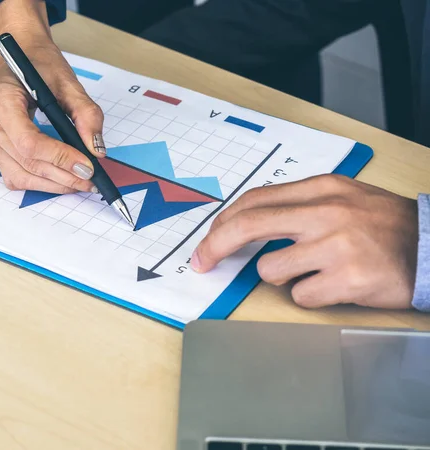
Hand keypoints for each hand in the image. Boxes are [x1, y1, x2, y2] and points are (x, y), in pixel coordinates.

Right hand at [0, 0, 105, 193]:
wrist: (22, 56)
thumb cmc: (41, 65)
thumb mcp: (69, 83)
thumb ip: (86, 115)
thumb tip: (96, 151)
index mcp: (1, 100)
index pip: (29, 141)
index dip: (60, 157)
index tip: (87, 166)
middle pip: (27, 162)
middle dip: (63, 176)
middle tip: (91, 180)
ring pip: (21, 175)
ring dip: (53, 184)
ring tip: (80, 183)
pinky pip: (16, 175)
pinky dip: (40, 182)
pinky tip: (60, 178)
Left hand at [191, 175, 418, 308]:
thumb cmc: (383, 225)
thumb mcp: (342, 198)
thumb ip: (297, 206)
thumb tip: (247, 223)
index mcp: (322, 188)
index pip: (255, 201)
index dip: (223, 222)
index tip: (207, 240)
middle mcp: (326, 212)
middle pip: (249, 225)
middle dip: (215, 246)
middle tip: (201, 262)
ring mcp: (337, 245)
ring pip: (271, 270)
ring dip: (282, 277)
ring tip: (314, 271)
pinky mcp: (348, 278)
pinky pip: (300, 296)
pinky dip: (309, 296)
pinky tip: (334, 285)